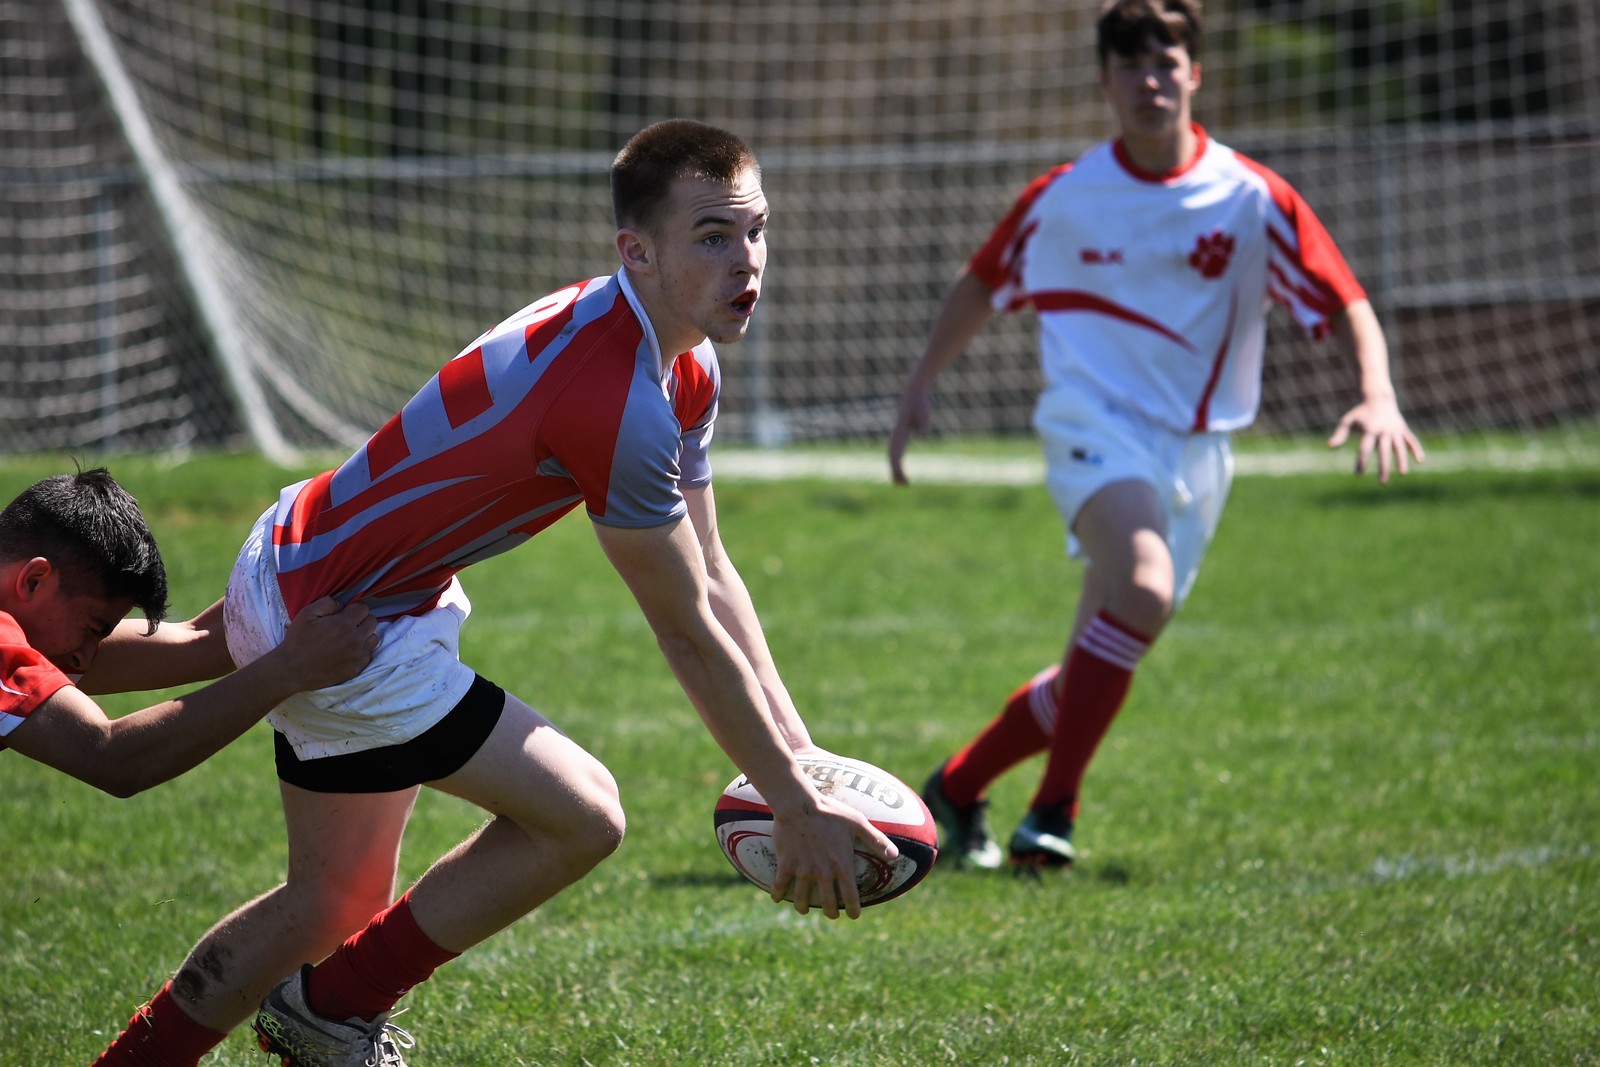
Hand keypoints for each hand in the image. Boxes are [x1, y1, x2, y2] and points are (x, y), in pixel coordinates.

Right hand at [275, 597, 377, 690]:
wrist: (292, 670)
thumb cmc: (297, 640)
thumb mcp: (307, 614)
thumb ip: (328, 603)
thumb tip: (342, 604)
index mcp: (344, 624)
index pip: (364, 609)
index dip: (353, 609)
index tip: (345, 614)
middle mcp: (355, 639)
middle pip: (372, 622)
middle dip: (361, 620)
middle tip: (347, 626)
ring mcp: (357, 656)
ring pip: (373, 639)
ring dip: (364, 636)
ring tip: (349, 639)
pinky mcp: (356, 669)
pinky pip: (368, 655)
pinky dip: (362, 652)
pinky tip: (348, 652)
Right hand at [768, 796, 897, 919]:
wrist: (800, 805)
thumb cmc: (831, 812)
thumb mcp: (858, 823)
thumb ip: (876, 840)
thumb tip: (895, 855)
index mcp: (842, 865)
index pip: (850, 896)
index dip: (853, 910)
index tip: (854, 916)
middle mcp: (823, 873)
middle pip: (828, 903)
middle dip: (831, 913)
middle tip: (831, 914)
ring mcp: (803, 870)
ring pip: (802, 899)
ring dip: (803, 907)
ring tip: (804, 908)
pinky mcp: (786, 865)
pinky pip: (780, 885)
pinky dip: (778, 894)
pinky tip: (777, 898)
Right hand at [888, 386, 932, 485]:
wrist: (915, 392)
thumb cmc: (921, 403)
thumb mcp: (925, 413)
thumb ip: (923, 426)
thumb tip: (920, 437)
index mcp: (899, 433)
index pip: (896, 454)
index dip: (899, 468)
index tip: (905, 479)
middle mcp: (896, 435)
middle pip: (892, 456)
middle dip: (895, 472)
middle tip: (903, 485)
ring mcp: (897, 435)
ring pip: (892, 455)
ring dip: (894, 469)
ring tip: (901, 482)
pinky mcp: (901, 434)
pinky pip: (896, 452)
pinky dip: (897, 462)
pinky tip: (900, 471)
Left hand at [1327, 393, 1424, 482]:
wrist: (1379, 398)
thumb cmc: (1360, 413)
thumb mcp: (1348, 421)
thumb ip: (1340, 434)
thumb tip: (1329, 447)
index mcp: (1370, 430)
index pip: (1365, 449)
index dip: (1361, 462)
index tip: (1358, 474)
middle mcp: (1384, 431)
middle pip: (1384, 451)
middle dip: (1384, 467)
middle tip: (1382, 482)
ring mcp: (1395, 430)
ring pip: (1400, 447)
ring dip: (1402, 460)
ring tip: (1402, 473)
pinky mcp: (1403, 429)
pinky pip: (1410, 440)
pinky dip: (1416, 449)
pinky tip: (1420, 460)